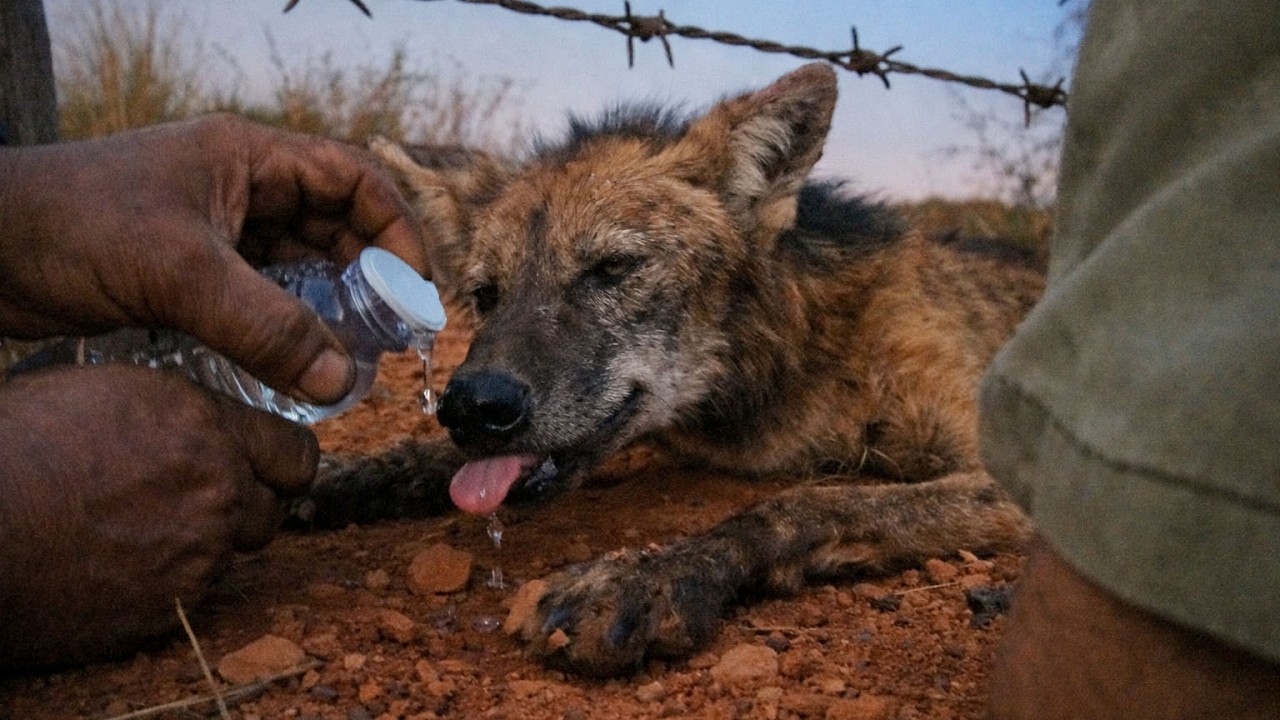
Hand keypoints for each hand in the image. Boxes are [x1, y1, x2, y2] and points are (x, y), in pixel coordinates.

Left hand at [0, 114, 424, 403]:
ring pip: (300, 273)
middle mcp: (242, 191)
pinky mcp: (191, 277)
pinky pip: (262, 303)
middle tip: (387, 340)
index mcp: (249, 159)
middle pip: (335, 231)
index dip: (396, 229)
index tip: (415, 289)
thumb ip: (267, 327)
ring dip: (328, 314)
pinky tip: (296, 371)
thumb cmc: (71, 229)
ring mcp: (217, 234)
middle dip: (368, 282)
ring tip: (349, 363)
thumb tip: (343, 381)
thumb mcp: (181, 274)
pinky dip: (286, 334)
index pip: (354, 180)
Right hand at [0, 365, 318, 668]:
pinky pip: (193, 592)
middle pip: (275, 508)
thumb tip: (207, 423)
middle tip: (203, 502)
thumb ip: (182, 412)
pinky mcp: (173, 604)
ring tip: (144, 529)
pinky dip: (168, 582)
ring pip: (233, 552)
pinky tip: (122, 563)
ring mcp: (200, 551)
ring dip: (205, 543)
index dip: (279, 462)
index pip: (295, 451)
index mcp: (205, 426)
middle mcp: (218, 488)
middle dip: (247, 505)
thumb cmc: (20, 447)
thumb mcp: (112, 393)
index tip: (267, 467)